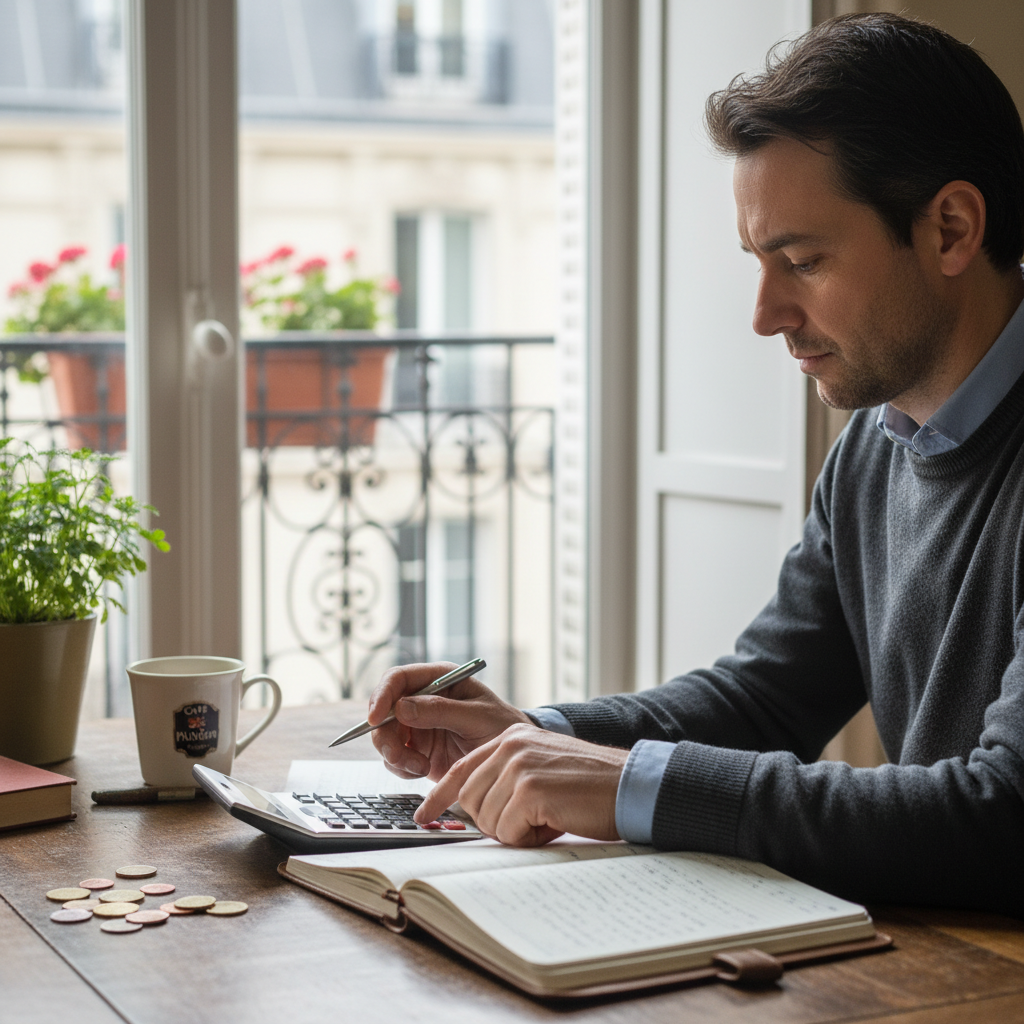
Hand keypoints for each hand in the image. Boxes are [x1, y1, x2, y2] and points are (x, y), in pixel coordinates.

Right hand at [369, 662, 531, 779]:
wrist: (510, 760)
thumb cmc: (501, 727)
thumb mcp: (477, 717)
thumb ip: (441, 711)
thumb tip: (402, 708)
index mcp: (438, 680)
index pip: (398, 678)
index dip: (382, 695)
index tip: (375, 718)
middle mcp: (423, 700)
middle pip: (384, 710)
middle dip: (385, 735)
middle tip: (398, 756)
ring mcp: (417, 725)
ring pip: (385, 736)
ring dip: (395, 755)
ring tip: (420, 767)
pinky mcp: (417, 750)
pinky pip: (394, 758)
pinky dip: (402, 768)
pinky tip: (424, 770)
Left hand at [414, 724, 627, 846]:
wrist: (629, 785)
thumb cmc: (590, 785)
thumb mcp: (541, 767)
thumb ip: (507, 777)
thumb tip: (472, 807)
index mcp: (510, 739)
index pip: (461, 770)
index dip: (439, 797)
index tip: (423, 816)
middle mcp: (510, 746)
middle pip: (471, 802)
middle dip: (497, 823)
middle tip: (534, 819)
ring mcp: (518, 766)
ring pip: (488, 820)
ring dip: (517, 832)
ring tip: (549, 817)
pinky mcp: (530, 790)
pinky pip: (509, 832)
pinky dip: (530, 839)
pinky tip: (555, 823)